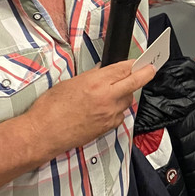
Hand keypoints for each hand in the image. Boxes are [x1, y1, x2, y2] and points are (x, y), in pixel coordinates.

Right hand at [24, 60, 156, 156]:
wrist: (43, 134)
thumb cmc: (50, 108)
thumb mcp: (69, 83)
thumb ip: (91, 77)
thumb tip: (103, 73)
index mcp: (95, 83)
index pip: (123, 69)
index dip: (133, 64)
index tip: (141, 61)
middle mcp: (106, 98)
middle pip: (135, 82)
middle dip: (146, 73)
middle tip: (151, 69)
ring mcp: (110, 114)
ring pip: (128, 100)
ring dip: (125, 94)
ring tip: (112, 93)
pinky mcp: (108, 127)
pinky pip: (120, 114)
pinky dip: (117, 110)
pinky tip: (105, 109)